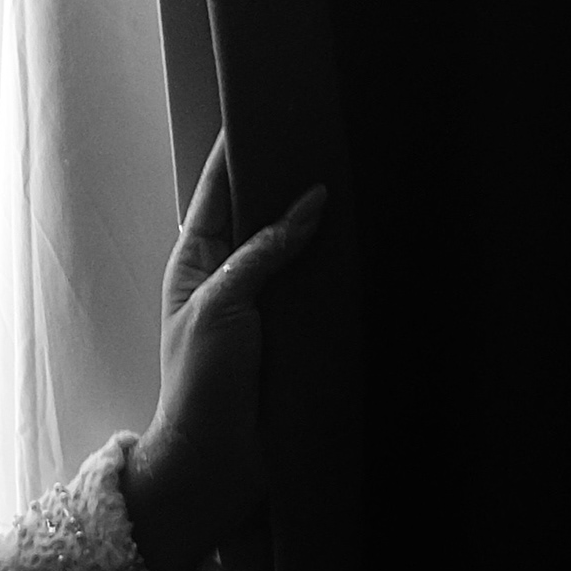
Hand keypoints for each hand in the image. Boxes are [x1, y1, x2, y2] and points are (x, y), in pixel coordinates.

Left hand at [122, 138, 328, 570]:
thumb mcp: (224, 307)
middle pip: (266, 213)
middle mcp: (232, 276)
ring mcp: (266, 306)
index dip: (241, 148)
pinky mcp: (296, 335)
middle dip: (294, 179)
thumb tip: (309, 200)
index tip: (270, 104)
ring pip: (300, 249)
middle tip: (333, 134)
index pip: (220, 188)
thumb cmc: (202, 385)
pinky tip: (373, 242)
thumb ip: (264, 252)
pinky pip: (321, 289)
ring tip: (363, 176)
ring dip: (326, 224)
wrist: (216, 466)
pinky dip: (341, 267)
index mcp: (197, 260)